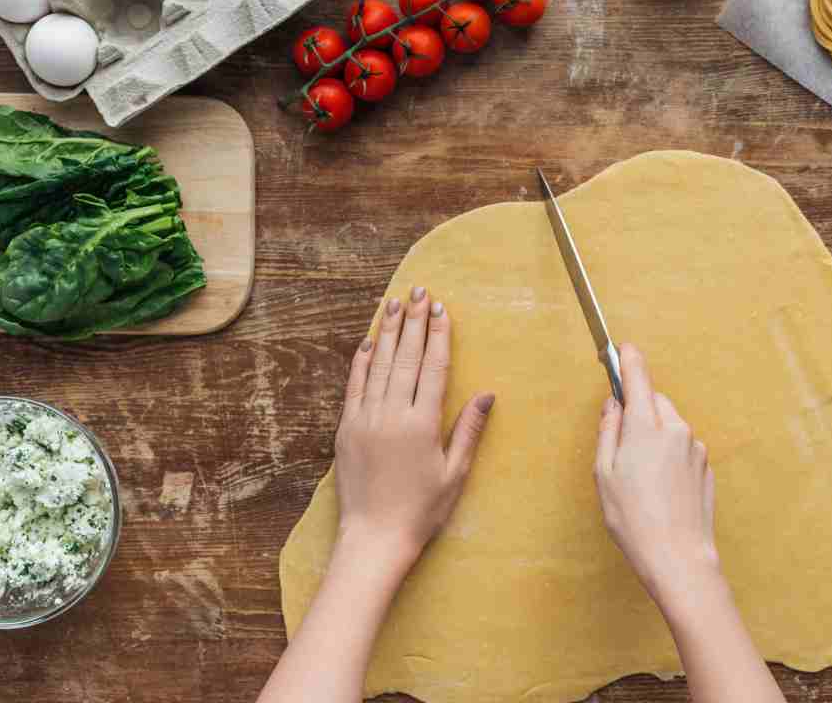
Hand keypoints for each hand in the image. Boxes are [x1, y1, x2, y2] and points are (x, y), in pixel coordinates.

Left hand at [334, 286, 494, 557]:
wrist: (374, 539)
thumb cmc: (422, 511)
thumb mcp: (454, 473)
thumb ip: (468, 430)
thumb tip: (486, 395)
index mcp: (423, 424)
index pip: (433, 368)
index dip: (438, 336)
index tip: (441, 310)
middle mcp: (392, 415)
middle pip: (405, 357)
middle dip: (413, 322)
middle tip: (419, 292)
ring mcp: (365, 420)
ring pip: (377, 365)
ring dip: (386, 331)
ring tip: (393, 303)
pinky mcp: (346, 430)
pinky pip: (354, 386)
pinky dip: (360, 361)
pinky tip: (367, 342)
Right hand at [594, 344, 718, 600]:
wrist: (678, 557)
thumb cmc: (634, 520)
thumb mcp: (604, 474)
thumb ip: (608, 432)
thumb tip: (614, 406)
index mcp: (646, 428)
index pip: (639, 380)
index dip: (629, 361)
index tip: (624, 348)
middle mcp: (676, 431)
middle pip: (655, 403)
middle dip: (639, 412)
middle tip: (621, 445)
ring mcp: (696, 449)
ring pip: (670, 427)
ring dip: (656, 438)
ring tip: (641, 478)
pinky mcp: (706, 467)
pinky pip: (683, 449)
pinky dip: (670, 457)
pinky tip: (660, 488)